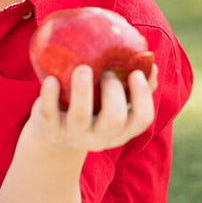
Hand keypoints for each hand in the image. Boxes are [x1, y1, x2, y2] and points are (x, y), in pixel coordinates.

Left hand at [24, 64, 156, 154]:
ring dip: (83, 91)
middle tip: (107, 71)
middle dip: (113, 91)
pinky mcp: (50, 129)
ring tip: (83, 68)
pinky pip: (49, 114)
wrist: (55, 134)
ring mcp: (73, 135)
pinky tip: (51, 79)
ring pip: (80, 117)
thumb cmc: (92, 109)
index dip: (143, 97)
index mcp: (121, 130)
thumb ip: (132, 87)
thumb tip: (151, 65)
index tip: (135, 73)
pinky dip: (49, 96)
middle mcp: (100, 137)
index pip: (142, 119)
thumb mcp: (113, 105)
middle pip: (114, 119)